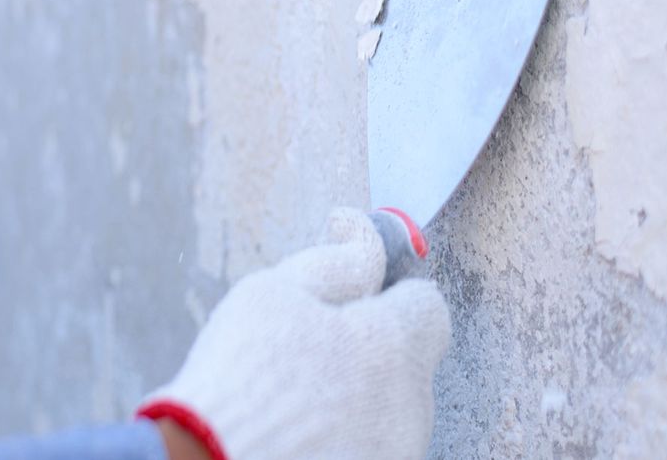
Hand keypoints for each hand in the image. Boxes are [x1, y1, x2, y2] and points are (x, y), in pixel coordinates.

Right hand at [140, 208, 449, 459]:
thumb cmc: (239, 379)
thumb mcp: (274, 292)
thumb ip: (335, 260)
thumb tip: (360, 228)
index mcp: (391, 344)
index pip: (427, 305)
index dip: (387, 295)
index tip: (351, 301)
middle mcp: (410, 404)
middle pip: (408, 361)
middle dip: (369, 351)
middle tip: (307, 355)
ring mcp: (398, 450)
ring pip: (392, 410)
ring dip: (360, 398)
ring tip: (298, 402)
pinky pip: (374, 444)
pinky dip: (348, 437)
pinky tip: (304, 437)